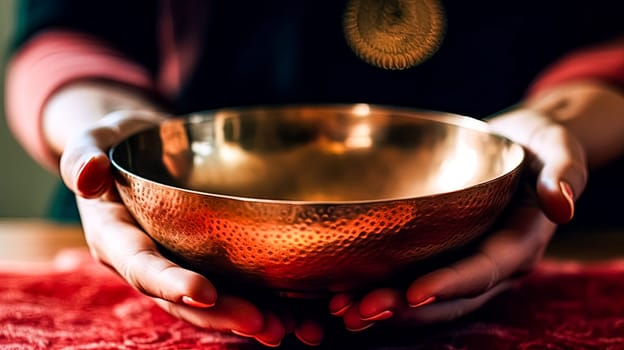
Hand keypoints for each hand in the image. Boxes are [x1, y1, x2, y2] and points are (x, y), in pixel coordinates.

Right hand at [60, 110, 324, 346]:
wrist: (139, 148)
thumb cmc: (116, 143)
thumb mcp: (92, 140)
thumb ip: (83, 157)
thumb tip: (86, 175)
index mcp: (117, 239)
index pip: (142, 267)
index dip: (171, 283)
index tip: (204, 293)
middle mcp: (149, 262)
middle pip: (184, 299)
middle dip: (223, 315)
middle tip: (264, 324)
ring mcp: (179, 264)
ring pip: (213, 302)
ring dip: (248, 317)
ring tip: (288, 328)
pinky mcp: (205, 258)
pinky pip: (232, 285)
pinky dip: (264, 301)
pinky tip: (298, 313)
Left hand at [328, 107, 587, 330]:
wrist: (522, 143)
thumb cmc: (542, 144)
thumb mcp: (562, 149)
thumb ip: (564, 173)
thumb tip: (561, 205)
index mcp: (520, 242)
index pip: (485, 270)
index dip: (452, 283)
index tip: (415, 292)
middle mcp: (490, 262)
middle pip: (449, 296)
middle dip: (406, 308)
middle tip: (361, 311)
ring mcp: (464, 259)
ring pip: (426, 295)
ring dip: (385, 307)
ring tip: (342, 311)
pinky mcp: (442, 251)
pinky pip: (412, 276)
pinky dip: (380, 286)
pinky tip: (342, 292)